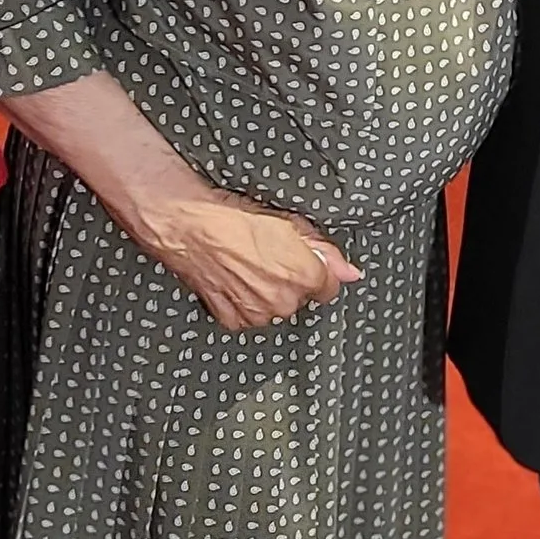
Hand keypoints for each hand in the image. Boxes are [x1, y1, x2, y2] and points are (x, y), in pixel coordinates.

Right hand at [128, 184, 362, 331]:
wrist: (188, 226)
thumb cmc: (233, 218)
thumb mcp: (289, 223)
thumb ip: (324, 251)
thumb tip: (351, 272)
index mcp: (304, 275)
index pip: (329, 286)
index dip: (317, 270)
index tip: (302, 260)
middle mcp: (283, 301)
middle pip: (301, 298)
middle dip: (291, 281)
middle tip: (268, 258)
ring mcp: (257, 314)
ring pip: (275, 308)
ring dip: (268, 293)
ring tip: (248, 266)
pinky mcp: (233, 320)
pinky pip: (249, 315)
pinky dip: (244, 301)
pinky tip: (234, 279)